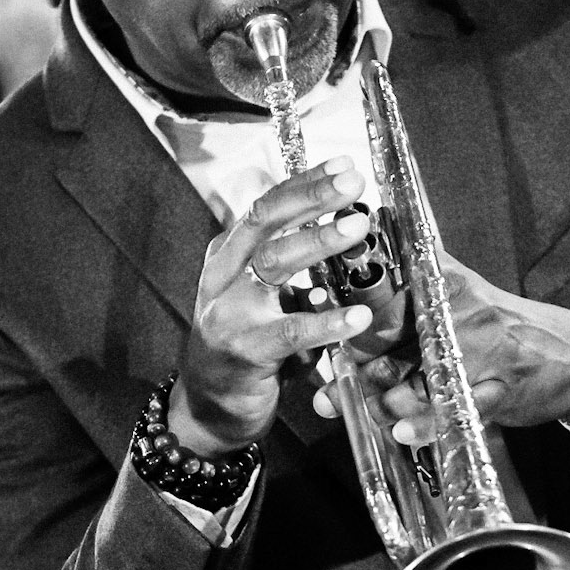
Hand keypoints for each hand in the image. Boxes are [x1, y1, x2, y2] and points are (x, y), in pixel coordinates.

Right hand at [170, 156, 378, 454]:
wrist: (211, 404)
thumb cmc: (246, 341)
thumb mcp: (261, 292)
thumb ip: (290, 261)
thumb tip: (341, 221)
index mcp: (230, 254)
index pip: (267, 206)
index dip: (304, 182)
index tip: (342, 165)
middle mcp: (225, 274)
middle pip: (266, 222)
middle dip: (311, 198)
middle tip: (352, 182)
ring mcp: (231, 311)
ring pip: (274, 264)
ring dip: (318, 241)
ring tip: (358, 227)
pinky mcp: (246, 350)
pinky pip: (292, 332)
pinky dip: (327, 322)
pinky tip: (358, 316)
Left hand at [313, 251, 569, 446]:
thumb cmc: (510, 324)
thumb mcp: (465, 289)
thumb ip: (421, 275)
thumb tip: (372, 237)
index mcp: (446, 285)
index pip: (384, 295)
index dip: (346, 313)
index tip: (315, 318)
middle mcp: (459, 315)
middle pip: (389, 341)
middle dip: (354, 366)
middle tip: (327, 386)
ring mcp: (479, 355)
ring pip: (412, 382)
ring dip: (379, 402)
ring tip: (354, 410)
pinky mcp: (496, 392)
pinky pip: (449, 411)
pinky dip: (422, 425)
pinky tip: (399, 432)